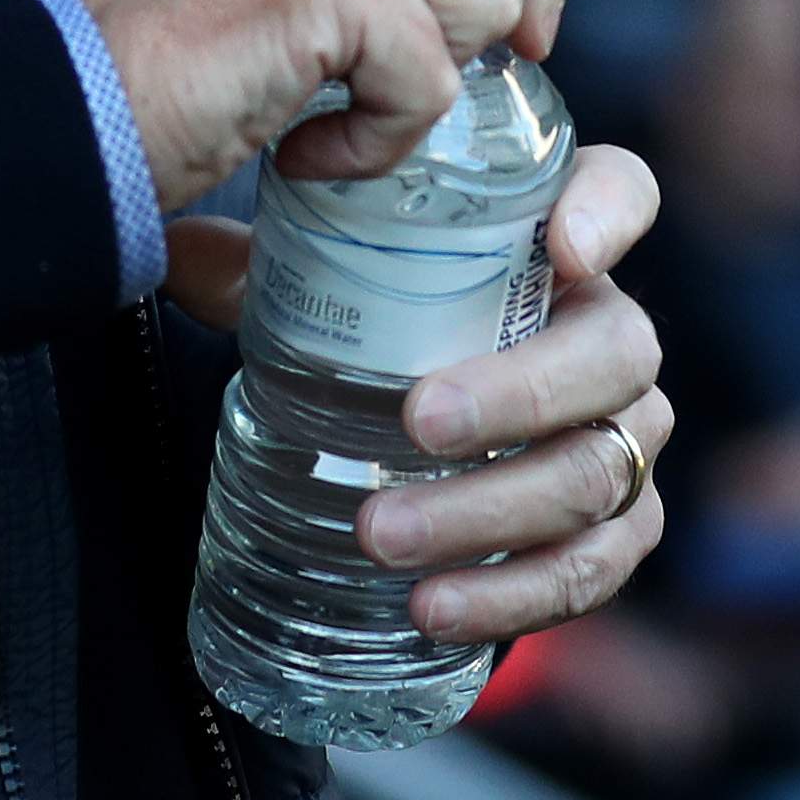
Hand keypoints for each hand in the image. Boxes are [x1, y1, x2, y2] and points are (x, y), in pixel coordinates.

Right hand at [67, 0, 580, 201]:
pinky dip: (379, 142)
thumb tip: (461, 5)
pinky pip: (430, 77)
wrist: (45, 111)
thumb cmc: (139, 80)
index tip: (495, 42)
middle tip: (437, 92)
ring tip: (340, 124)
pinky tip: (305, 154)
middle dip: (512, 16)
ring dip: (429, 88)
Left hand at [165, 145, 673, 648]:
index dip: (609, 213)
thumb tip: (173, 257)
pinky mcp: (621, 530)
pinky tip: (434, 607)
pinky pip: (594, 568)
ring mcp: (626, 437)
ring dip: (491, 511)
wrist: (426, 442)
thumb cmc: (378, 332)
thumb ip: (258, 259)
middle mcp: (611, 336)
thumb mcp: (321, 280)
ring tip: (385, 535)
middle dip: (518, 395)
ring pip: (599, 473)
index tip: (563, 248)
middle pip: (615, 353)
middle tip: (417, 423)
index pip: (623, 192)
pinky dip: (514, 594)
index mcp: (555, 248)